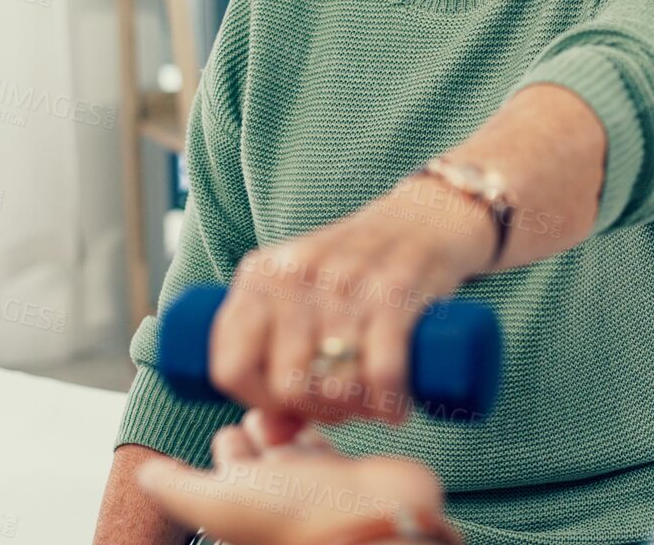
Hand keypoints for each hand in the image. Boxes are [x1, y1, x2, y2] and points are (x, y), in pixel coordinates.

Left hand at [135, 409, 445, 544]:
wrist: (374, 520)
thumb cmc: (296, 516)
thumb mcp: (218, 502)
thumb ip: (176, 487)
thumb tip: (145, 473)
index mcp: (242, 498)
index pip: (228, 451)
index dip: (228, 433)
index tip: (237, 419)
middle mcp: (277, 486)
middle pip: (261, 437)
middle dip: (260, 412)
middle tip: (268, 395)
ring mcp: (314, 473)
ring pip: (294, 428)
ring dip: (291, 407)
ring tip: (296, 393)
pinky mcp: (348, 463)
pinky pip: (329, 429)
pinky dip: (325, 413)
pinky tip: (324, 400)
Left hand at [211, 176, 495, 423]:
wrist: (424, 218)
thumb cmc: (353, 270)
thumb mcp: (300, 293)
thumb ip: (276, 357)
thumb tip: (270, 435)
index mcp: (259, 277)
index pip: (229, 365)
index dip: (255, 403)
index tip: (285, 406)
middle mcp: (296, 275)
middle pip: (286, 385)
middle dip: (316, 412)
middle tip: (341, 409)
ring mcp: (346, 281)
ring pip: (336, 385)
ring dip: (359, 412)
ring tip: (372, 407)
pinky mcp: (397, 290)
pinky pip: (382, 371)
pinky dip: (389, 403)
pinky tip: (395, 409)